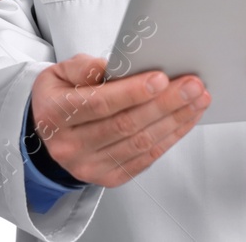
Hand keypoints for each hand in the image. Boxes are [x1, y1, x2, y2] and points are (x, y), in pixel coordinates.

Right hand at [30, 54, 209, 186]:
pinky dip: (170, 138)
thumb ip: (85, 68)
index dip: (132, 92)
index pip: (98, 104)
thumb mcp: (60, 72)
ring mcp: (89, 166)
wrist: (48, 132)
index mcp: (55, 115)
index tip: (161, 79)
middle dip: (164, 104)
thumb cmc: (60, 96)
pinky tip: (185, 119)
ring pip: (140, 144)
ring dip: (174, 121)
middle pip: (125, 125)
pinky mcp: (108, 178)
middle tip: (192, 86)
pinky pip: (145, 158)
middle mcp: (70, 146)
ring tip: (197, 100)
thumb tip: (114, 67)